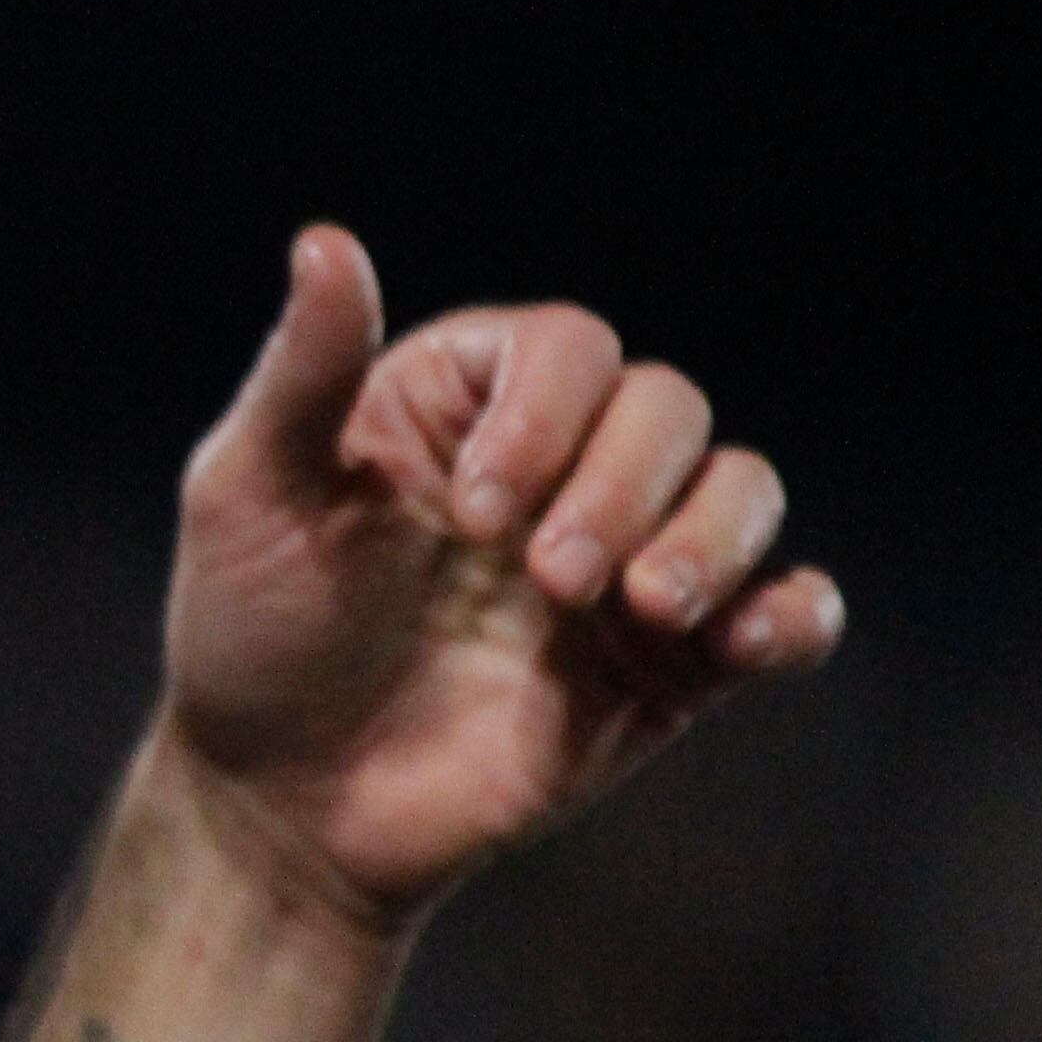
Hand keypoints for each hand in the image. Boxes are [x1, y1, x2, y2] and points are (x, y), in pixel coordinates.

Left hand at [162, 225, 840, 924]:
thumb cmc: (249, 635)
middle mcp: (562, 468)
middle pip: (668, 409)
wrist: (279, 801)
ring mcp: (624, 564)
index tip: (470, 509)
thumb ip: (305, 373)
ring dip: (712, 538)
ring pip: (743, 491)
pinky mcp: (669, 667)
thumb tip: (325, 240)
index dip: (546, 413)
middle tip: (547, 575)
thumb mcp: (249, 495)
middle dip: (622, 483)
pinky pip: (785, 611)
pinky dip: (793, 613)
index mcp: (470, 405)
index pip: (570, 348)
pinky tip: (745, 641)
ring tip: (640, 606)